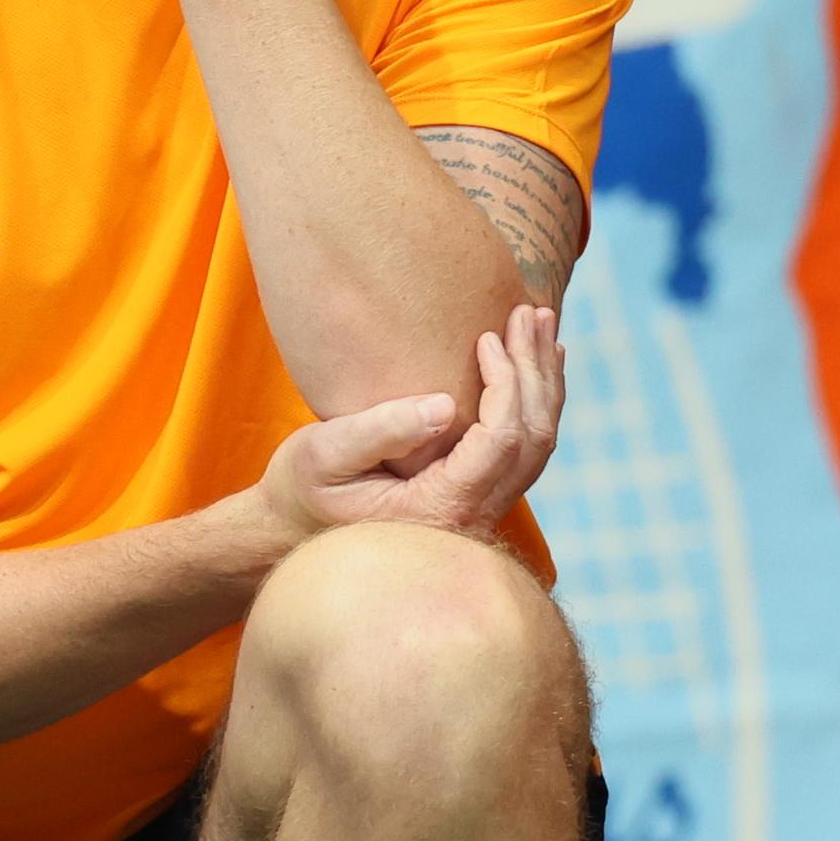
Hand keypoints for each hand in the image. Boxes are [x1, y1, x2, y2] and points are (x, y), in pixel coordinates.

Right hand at [249, 305, 565, 548]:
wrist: (296, 528)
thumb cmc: (303, 489)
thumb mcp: (323, 456)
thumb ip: (379, 432)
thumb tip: (446, 406)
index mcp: (438, 509)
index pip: (500, 441)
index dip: (505, 382)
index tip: (486, 337)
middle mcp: (470, 518)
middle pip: (532, 440)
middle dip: (536, 371)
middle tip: (532, 313)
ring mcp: (478, 511)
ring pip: (536, 446)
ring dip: (543, 382)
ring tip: (543, 324)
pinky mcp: (475, 497)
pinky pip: (522, 449)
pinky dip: (532, 402)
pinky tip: (533, 365)